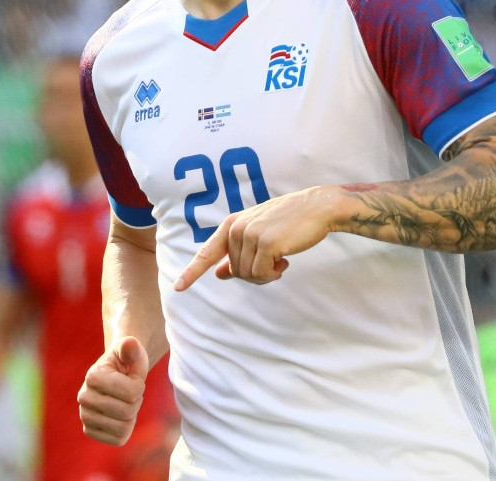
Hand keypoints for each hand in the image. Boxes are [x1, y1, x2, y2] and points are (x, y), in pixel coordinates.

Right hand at [78, 337, 147, 445]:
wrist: (116, 375)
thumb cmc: (126, 362)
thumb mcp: (131, 351)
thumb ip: (131, 347)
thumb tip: (129, 343)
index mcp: (92, 376)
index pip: (132, 393)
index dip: (139, 386)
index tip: (132, 378)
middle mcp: (83, 397)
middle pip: (127, 412)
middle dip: (136, 401)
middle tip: (130, 392)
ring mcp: (84, 415)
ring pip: (123, 428)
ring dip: (131, 416)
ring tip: (124, 402)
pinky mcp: (89, 431)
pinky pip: (117, 439)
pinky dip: (125, 429)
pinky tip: (120, 416)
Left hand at [173, 186, 339, 290]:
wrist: (317, 207)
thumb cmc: (289, 221)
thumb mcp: (258, 234)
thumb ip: (238, 252)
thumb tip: (219, 273)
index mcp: (232, 224)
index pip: (207, 251)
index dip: (192, 271)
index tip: (178, 287)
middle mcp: (236, 228)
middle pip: (235, 271)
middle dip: (254, 274)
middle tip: (274, 264)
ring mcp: (250, 234)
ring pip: (247, 275)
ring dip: (266, 275)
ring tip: (280, 260)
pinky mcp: (266, 243)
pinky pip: (262, 273)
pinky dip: (274, 273)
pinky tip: (285, 261)